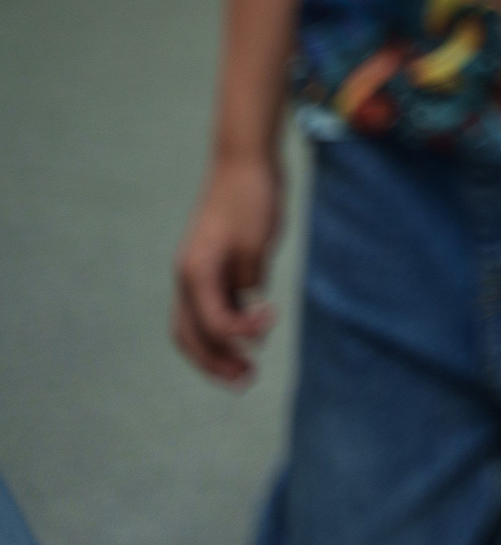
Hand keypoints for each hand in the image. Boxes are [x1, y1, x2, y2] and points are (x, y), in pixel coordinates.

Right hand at [172, 152, 281, 384]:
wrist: (244, 164)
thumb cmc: (252, 198)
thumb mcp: (256, 241)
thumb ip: (248, 277)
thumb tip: (248, 304)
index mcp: (196, 272)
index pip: (212, 322)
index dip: (241, 333)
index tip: (269, 322)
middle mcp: (187, 277)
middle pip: (191, 336)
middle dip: (216, 363)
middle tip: (247, 380)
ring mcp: (194, 274)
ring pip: (194, 327)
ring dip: (217, 352)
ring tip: (246, 370)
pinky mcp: (208, 269)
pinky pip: (207, 310)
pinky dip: (223, 329)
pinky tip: (248, 337)